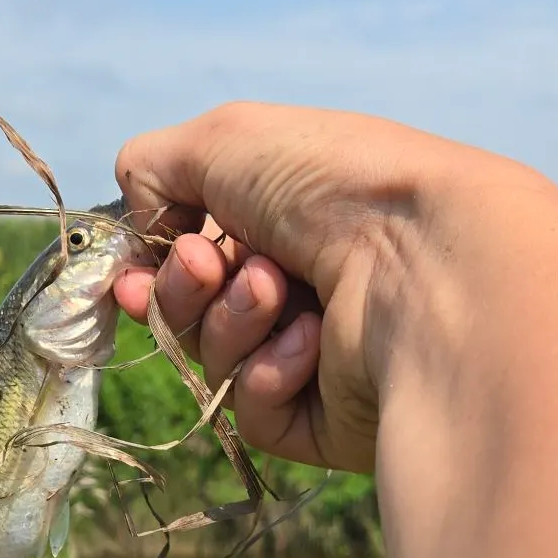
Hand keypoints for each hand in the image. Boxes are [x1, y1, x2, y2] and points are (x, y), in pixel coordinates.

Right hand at [112, 102, 461, 472]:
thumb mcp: (227, 139)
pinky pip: (256, 411)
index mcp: (290, 218)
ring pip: (217, 360)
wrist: (428, 264)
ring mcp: (320, 355)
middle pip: (193, 312)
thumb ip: (154, 168)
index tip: (129, 276)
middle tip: (212, 264)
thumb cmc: (335, 185)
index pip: (191, 255)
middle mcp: (307, 283)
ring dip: (232, 320)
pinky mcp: (332, 419)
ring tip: (280, 291)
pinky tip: (312, 344)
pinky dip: (269, 373)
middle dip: (186, 288)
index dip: (153, 268)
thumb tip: (143, 229)